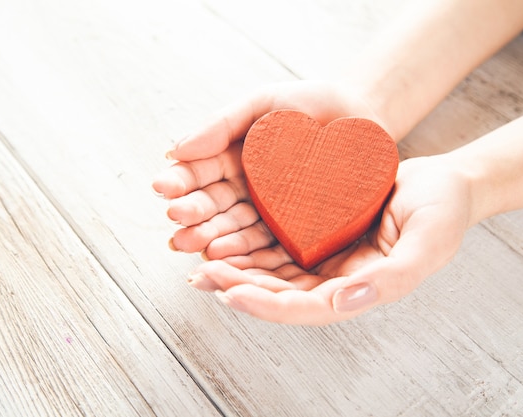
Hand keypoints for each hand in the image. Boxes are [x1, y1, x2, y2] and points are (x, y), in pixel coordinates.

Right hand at [152, 80, 384, 254]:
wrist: (360, 116)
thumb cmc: (308, 104)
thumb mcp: (261, 103)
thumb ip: (221, 124)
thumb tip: (175, 151)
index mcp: (231, 160)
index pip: (200, 174)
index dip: (181, 181)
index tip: (162, 187)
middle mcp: (246, 191)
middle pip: (215, 207)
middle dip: (194, 217)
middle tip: (177, 224)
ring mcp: (270, 213)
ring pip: (237, 231)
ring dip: (215, 241)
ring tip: (200, 248)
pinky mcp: (297, 231)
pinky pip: (271, 246)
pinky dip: (250, 254)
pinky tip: (232, 258)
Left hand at [186, 156, 472, 324]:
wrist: (445, 182)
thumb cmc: (443, 211)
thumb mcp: (428, 242)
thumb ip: (394, 277)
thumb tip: (344, 300)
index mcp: (361, 289)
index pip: (307, 308)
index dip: (268, 305)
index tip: (231, 294)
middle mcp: (337, 280)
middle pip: (280, 293)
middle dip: (239, 286)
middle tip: (200, 275)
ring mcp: (327, 258)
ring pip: (273, 271)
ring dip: (237, 268)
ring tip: (201, 258)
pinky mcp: (319, 234)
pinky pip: (278, 244)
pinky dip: (251, 243)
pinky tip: (225, 235)